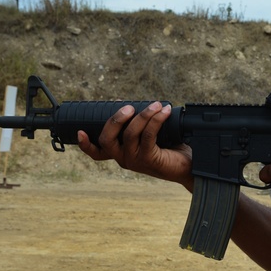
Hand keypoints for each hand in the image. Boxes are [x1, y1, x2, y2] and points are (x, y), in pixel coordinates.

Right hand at [76, 101, 193, 188]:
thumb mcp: (151, 135)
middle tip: (129, 107)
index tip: (79, 132)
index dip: (86, 144)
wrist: (191, 166)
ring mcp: (135, 161)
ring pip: (129, 134)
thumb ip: (138, 124)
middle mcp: (124, 159)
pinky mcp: (149, 160)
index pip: (98, 153)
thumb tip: (129, 104)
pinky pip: (147, 135)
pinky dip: (155, 120)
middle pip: (107, 139)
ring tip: (156, 105)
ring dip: (143, 115)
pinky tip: (164, 112)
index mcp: (121, 153)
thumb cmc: (172, 148)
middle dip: (115, 119)